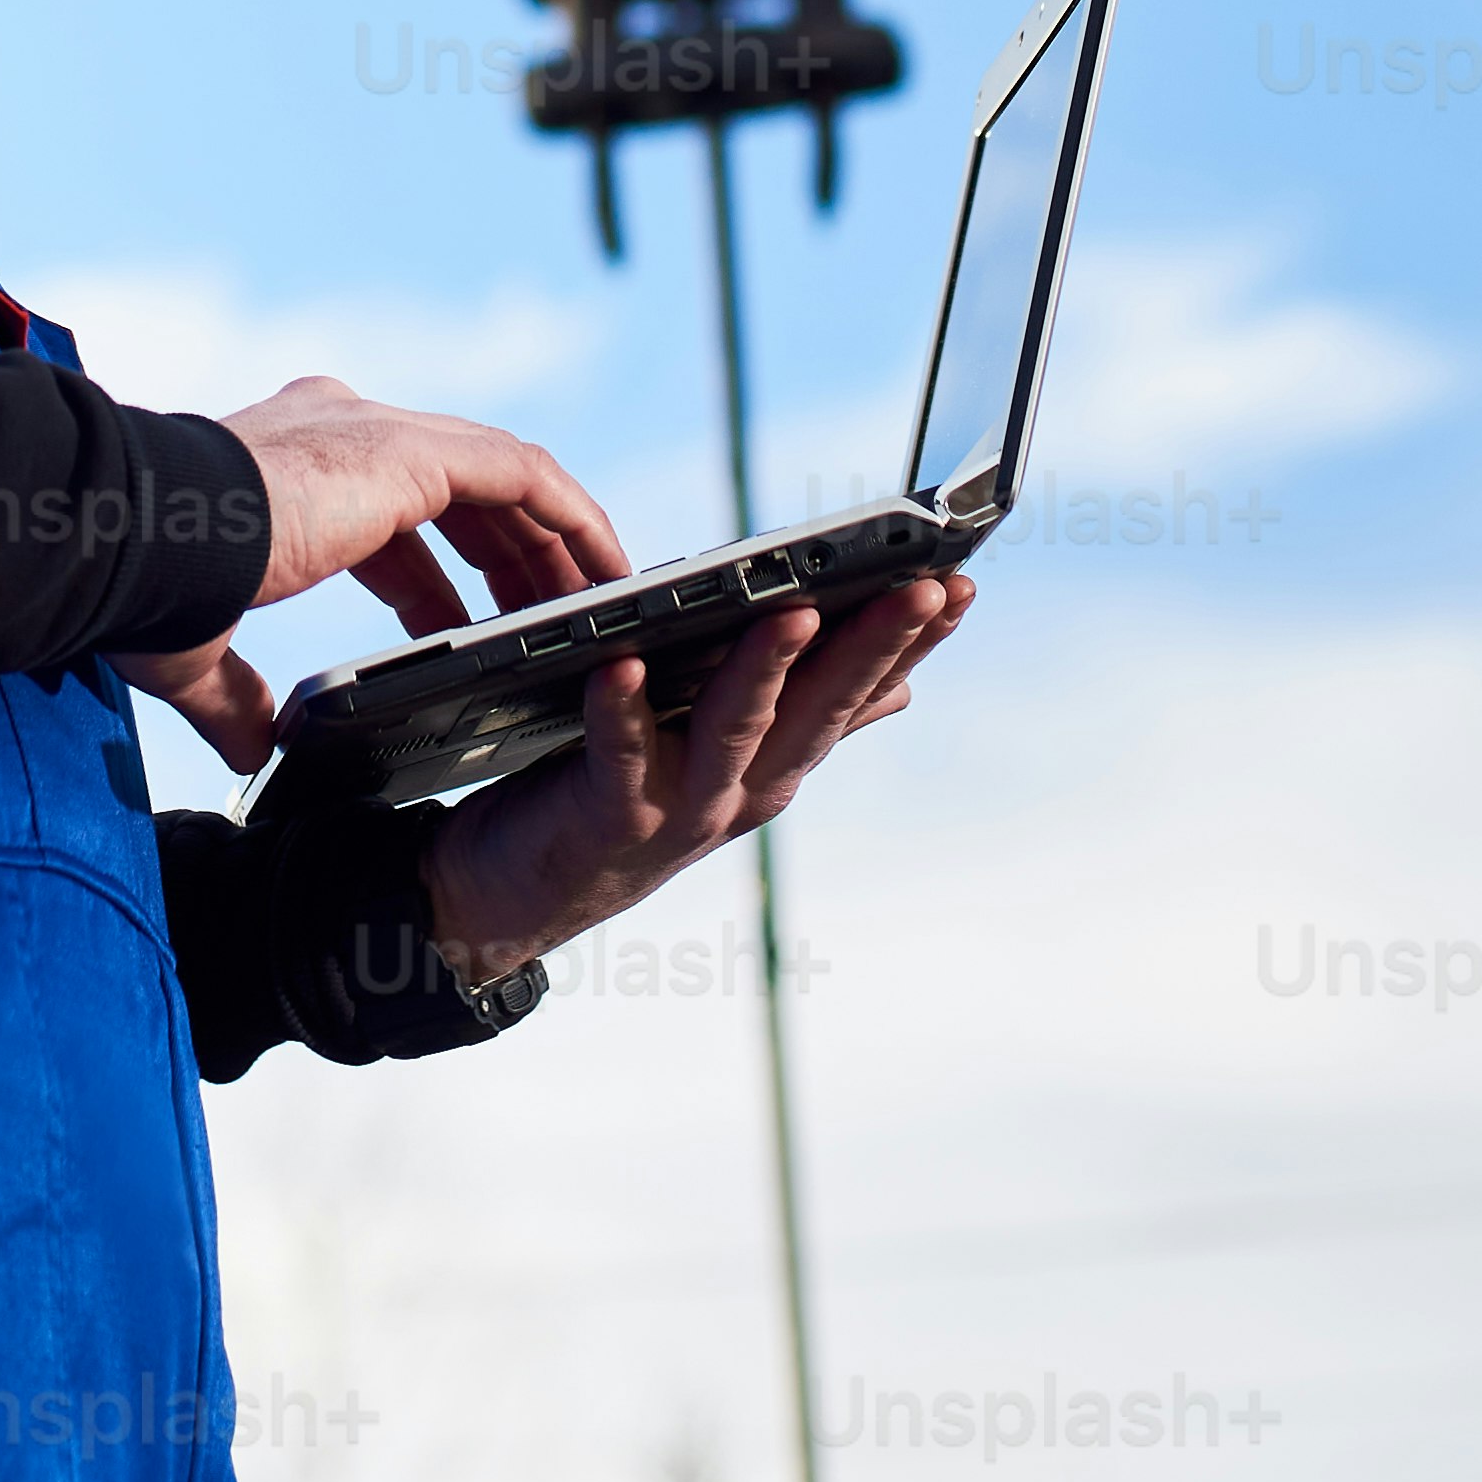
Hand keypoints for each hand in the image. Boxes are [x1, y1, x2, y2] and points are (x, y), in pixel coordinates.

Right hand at [118, 376, 627, 787]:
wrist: (134, 539)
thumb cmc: (143, 589)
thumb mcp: (195, 650)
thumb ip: (235, 695)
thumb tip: (254, 749)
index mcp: (292, 464)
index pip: (395, 514)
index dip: (442, 576)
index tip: (471, 628)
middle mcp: (341, 429)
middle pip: (463, 490)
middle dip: (514, 559)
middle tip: (553, 624)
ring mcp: (377, 431)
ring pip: (505, 477)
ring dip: (556, 541)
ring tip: (598, 605)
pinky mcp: (409, 450)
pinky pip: (524, 477)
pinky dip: (569, 520)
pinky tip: (601, 572)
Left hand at [418, 576, 970, 986]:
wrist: (521, 895)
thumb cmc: (628, 797)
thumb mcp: (730, 755)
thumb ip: (803, 717)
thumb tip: (901, 689)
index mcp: (777, 760)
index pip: (860, 693)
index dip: (911, 643)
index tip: (960, 586)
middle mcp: (746, 785)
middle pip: (819, 706)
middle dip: (874, 646)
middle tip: (924, 586)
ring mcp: (683, 804)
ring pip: (736, 727)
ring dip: (767, 669)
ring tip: (794, 610)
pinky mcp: (610, 814)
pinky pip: (620, 753)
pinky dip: (622, 710)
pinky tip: (623, 664)